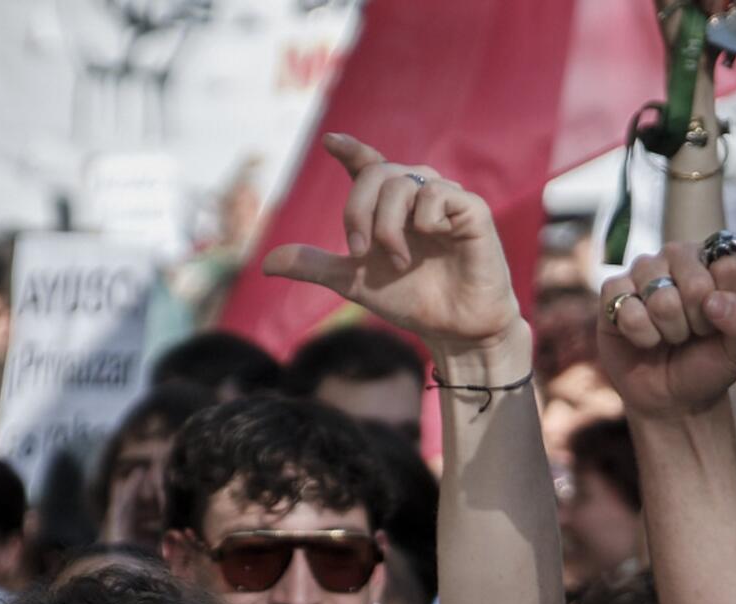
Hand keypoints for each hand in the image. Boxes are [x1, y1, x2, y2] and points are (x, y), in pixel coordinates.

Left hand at [262, 134, 520, 358]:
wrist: (454, 328)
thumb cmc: (411, 299)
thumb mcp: (355, 282)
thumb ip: (314, 267)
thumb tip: (265, 265)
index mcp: (390, 205)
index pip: (367, 165)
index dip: (349, 149)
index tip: (329, 143)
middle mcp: (416, 193)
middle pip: (374, 174)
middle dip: (357, 211)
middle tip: (358, 251)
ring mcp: (444, 197)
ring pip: (401, 183)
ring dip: (388, 226)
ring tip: (398, 262)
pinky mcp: (470, 208)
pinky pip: (434, 194)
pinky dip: (423, 220)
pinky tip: (434, 243)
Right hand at [596, 245, 735, 422]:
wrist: (670, 398)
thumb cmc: (707, 365)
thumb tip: (712, 301)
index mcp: (716, 259)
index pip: (730, 267)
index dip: (726, 306)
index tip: (718, 323)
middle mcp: (680, 256)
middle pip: (695, 284)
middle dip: (695, 322)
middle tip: (692, 333)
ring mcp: (644, 271)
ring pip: (660, 297)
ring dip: (668, 330)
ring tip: (669, 336)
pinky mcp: (613, 291)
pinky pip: (627, 308)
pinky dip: (640, 334)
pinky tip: (644, 339)